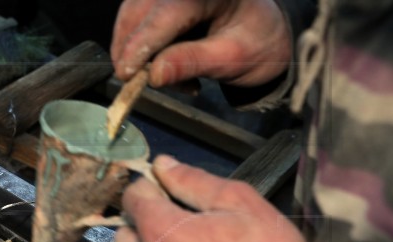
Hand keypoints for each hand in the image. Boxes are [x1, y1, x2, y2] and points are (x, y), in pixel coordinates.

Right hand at [111, 0, 291, 87]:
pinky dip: (142, 47)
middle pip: (140, 13)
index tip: (126, 74)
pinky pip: (137, 21)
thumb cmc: (257, 42)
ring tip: (161, 76)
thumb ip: (191, 62)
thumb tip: (154, 75)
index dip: (141, 45)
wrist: (267, 32)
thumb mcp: (232, 58)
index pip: (165, 15)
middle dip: (132, 51)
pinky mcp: (161, 1)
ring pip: (133, 16)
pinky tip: (162, 65)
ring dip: (135, 52)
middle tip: (138, 83)